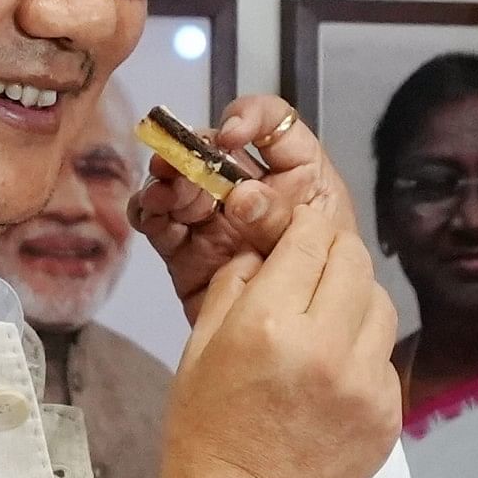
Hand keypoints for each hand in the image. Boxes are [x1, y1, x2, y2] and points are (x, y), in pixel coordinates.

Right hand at [130, 94, 344, 316]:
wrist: (299, 360)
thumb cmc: (329, 294)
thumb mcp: (316, 248)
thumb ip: (280, 218)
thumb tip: (242, 195)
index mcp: (298, 174)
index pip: (273, 123)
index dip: (250, 117)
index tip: (231, 136)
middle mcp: (252, 189)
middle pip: (213, 150)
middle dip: (192, 153)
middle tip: (180, 170)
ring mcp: (216, 219)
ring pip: (180, 181)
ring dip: (166, 180)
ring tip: (163, 196)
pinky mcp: (186, 250)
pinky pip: (160, 223)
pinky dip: (148, 213)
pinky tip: (150, 215)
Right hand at [141, 189, 402, 477]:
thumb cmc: (204, 445)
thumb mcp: (197, 355)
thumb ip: (233, 290)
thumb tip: (263, 254)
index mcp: (270, 325)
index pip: (308, 239)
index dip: (302, 226)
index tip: (297, 229)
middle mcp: (326, 348)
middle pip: (354, 261)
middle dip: (331, 254)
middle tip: (311, 269)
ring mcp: (365, 384)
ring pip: (380, 303)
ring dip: (354, 299)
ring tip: (324, 324)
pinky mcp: (388, 416)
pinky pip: (385, 357)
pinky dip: (363, 352)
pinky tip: (332, 375)